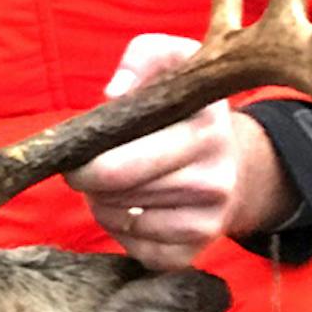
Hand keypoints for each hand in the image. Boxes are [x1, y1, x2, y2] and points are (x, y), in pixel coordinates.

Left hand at [67, 34, 295, 270]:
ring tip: (115, 184)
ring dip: (104, 204)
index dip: (84, 163)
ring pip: (121, 223)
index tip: (76, 154)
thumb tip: (114, 94)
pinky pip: (135, 251)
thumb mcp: (175, 61)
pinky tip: (131, 209)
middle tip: (90, 169)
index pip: (120, 165)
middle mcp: (214, 180)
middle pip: (116, 195)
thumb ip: (142, 58)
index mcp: (206, 130)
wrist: (235, 163)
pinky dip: (120, 232)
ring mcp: (208, 223)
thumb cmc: (186, 108)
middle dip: (91, 182)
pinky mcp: (193, 253)